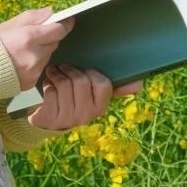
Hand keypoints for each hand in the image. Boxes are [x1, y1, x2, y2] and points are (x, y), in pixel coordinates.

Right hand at [0, 6, 77, 90]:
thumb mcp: (9, 24)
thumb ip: (32, 17)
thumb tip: (51, 12)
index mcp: (29, 37)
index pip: (58, 30)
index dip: (65, 25)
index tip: (67, 21)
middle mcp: (35, 55)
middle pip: (54, 43)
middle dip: (48, 38)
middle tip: (35, 36)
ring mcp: (34, 71)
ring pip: (48, 56)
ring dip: (42, 51)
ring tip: (24, 51)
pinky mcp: (31, 83)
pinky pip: (40, 69)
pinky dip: (35, 64)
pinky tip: (20, 63)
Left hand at [26, 64, 144, 131]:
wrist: (48, 119)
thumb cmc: (73, 99)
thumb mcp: (92, 93)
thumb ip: (115, 87)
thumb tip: (139, 84)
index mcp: (100, 107)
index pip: (103, 84)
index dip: (92, 73)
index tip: (84, 71)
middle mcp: (86, 115)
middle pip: (81, 81)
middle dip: (70, 70)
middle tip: (63, 68)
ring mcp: (68, 118)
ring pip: (64, 84)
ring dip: (56, 75)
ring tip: (53, 74)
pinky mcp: (50, 117)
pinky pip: (50, 92)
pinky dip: (47, 84)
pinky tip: (47, 86)